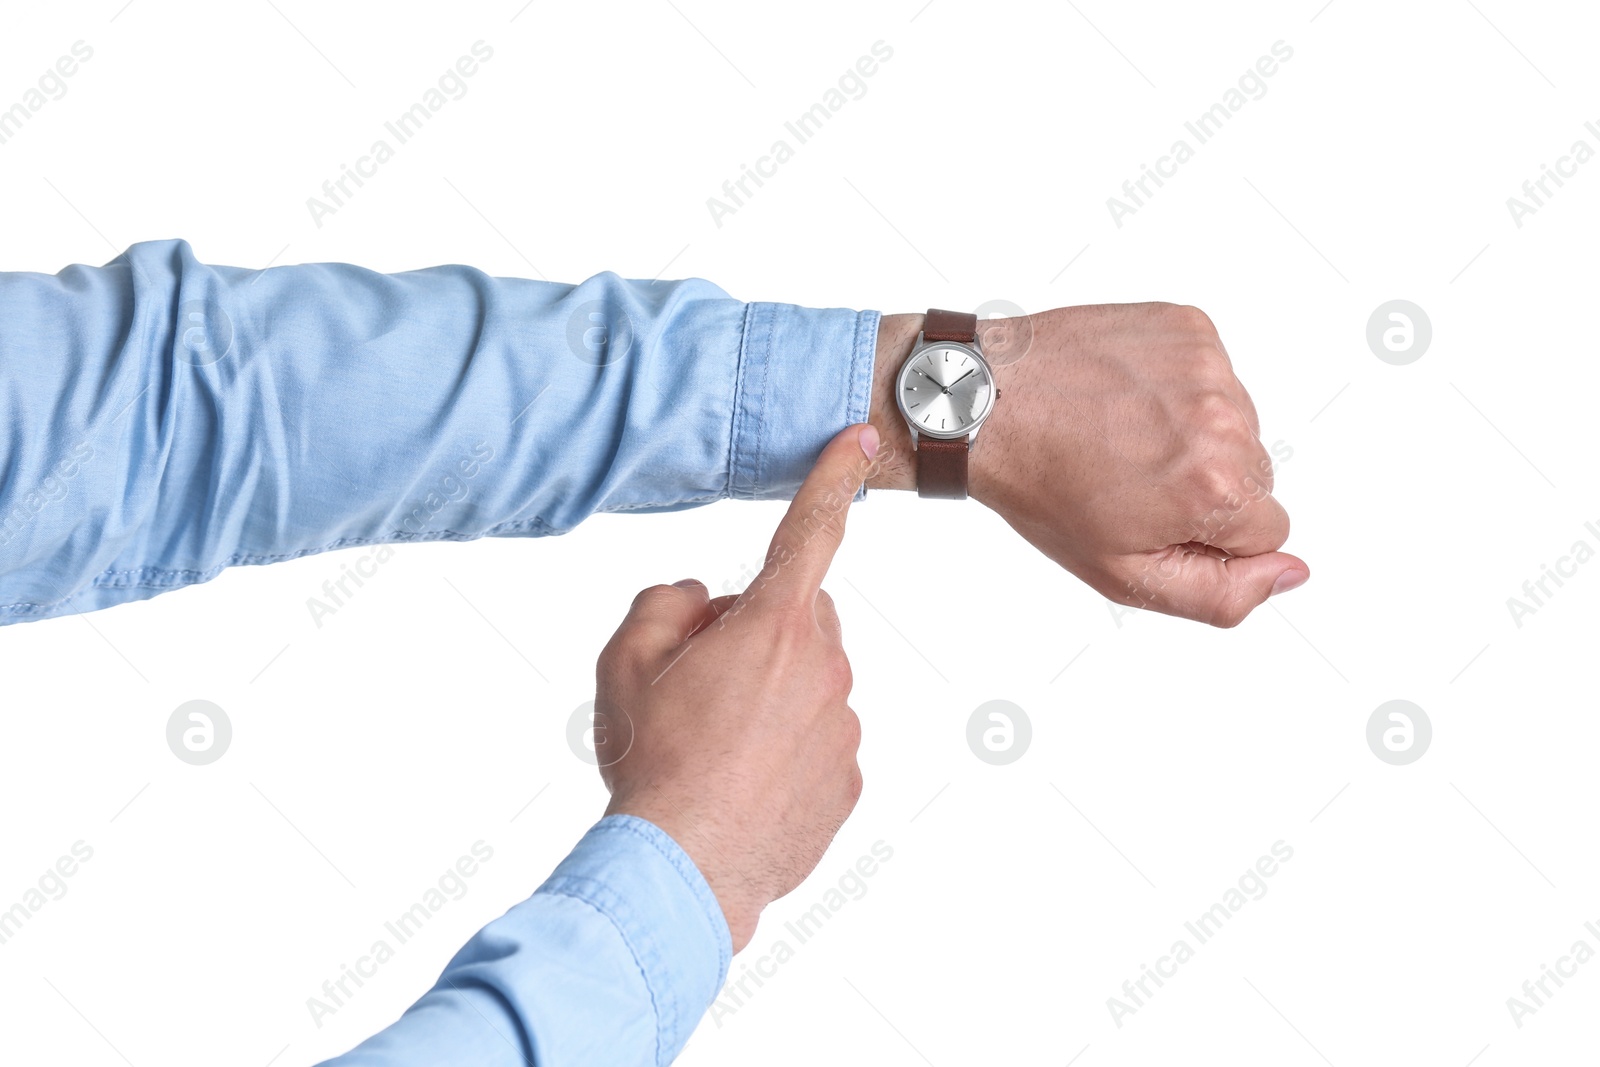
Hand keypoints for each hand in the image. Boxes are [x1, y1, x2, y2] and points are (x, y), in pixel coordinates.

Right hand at [593, 424, 876, 951]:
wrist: (682, 872)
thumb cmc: (653, 763)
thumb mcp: (625, 663)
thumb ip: (664, 604)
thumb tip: (702, 602)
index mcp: (772, 626)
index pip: (809, 532)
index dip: (832, 478)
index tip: (860, 436)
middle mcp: (823, 668)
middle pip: (797, 618)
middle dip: (758, 631)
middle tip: (701, 682)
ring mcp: (842, 727)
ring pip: (809, 683)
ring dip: (771, 696)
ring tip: (714, 746)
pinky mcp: (848, 780)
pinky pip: (819, 740)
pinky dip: (787, 750)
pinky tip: (742, 782)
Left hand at [869, 305, 1307, 626]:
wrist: (986, 404)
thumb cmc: (1043, 488)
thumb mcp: (1123, 573)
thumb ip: (1220, 593)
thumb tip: (1291, 573)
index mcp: (1216, 487)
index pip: (1269, 530)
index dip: (1208, 533)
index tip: (1153, 514)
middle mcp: (1224, 419)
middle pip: (1257, 475)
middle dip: (1204, 485)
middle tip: (1130, 477)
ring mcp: (1207, 365)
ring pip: (1237, 423)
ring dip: (1191, 433)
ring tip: (1122, 435)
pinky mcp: (1189, 326)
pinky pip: (1213, 375)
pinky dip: (1177, 388)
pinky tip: (1125, 398)